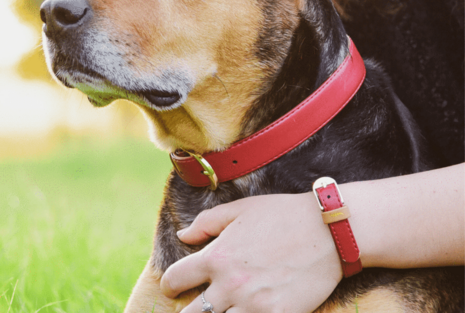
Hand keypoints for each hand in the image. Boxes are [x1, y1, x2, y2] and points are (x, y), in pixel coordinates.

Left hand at [160, 193, 341, 312]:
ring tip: (222, 309)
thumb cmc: (281, 215)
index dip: (169, 284)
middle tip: (195, 307)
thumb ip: (206, 222)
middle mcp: (229, 285)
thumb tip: (182, 235)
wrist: (326, 230)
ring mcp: (253, 305)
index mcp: (217, 257)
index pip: (174, 279)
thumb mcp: (240, 209)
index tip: (174, 286)